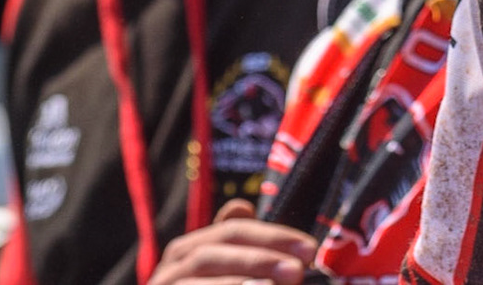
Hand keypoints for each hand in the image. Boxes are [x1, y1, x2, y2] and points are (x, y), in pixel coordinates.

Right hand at [148, 200, 319, 284]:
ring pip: (200, 277)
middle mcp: (172, 265)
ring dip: (240, 283)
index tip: (310, 249)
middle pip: (216, 254)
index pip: (234, 231)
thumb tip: (242, 206)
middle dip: (259, 260)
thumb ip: (239, 245)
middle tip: (296, 271)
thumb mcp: (227, 266)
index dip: (273, 237)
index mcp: (190, 248)